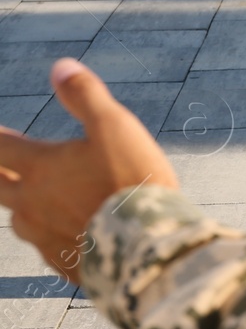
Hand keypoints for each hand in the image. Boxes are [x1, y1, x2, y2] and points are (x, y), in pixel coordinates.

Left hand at [0, 59, 178, 283]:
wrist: (148, 243)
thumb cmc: (132, 179)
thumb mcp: (115, 126)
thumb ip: (85, 95)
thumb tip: (60, 66)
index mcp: (41, 169)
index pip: (0, 148)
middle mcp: (32, 204)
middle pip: (0, 187)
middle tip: (1, 165)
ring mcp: (45, 237)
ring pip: (20, 220)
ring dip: (23, 206)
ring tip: (31, 201)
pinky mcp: (65, 263)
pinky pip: (48, 247)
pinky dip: (52, 235)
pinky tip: (65, 235)